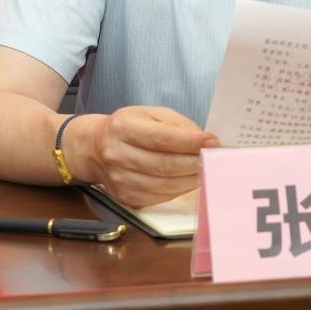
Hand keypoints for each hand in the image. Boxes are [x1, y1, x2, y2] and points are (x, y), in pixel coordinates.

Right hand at [74, 106, 218, 207]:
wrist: (95, 148)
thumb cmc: (128, 127)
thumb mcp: (150, 114)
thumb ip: (177, 125)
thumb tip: (204, 140)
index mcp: (123, 128)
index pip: (162, 138)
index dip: (189, 142)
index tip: (212, 142)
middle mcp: (117, 154)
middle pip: (164, 164)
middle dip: (195, 163)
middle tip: (215, 159)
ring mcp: (120, 179)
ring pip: (164, 185)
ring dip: (190, 179)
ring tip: (206, 170)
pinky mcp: (125, 197)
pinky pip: (159, 197)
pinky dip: (179, 190)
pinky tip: (188, 180)